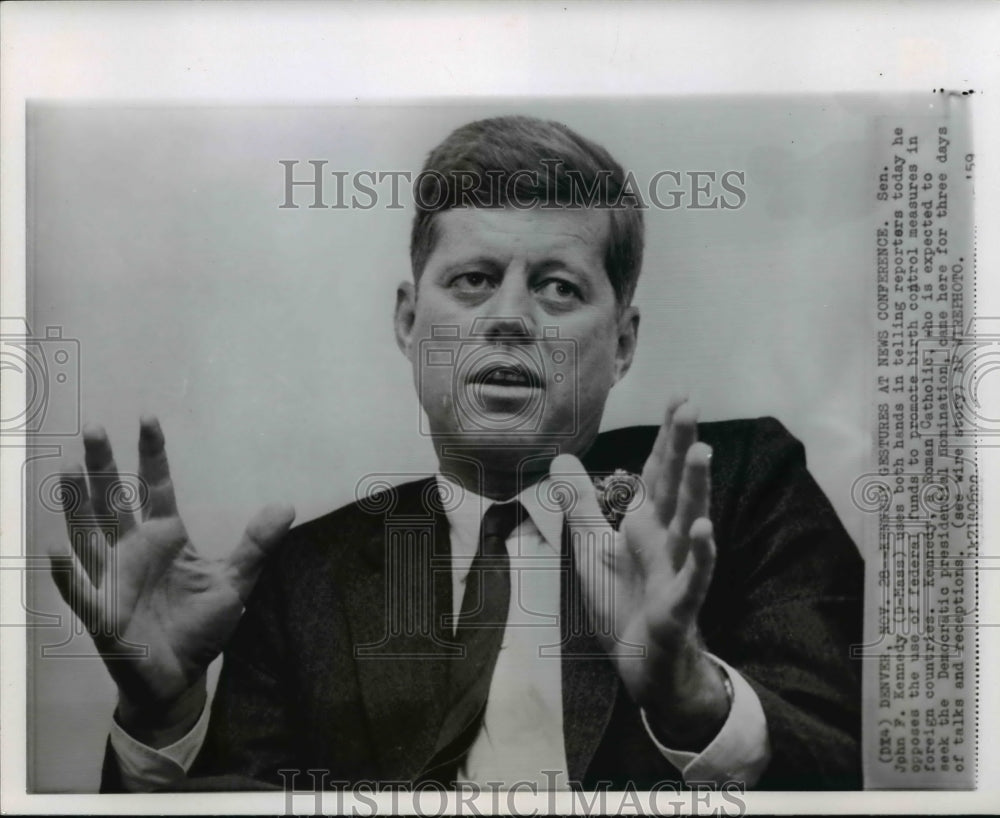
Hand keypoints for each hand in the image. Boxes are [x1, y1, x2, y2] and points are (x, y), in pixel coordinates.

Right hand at [48, 416, 294, 744]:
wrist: (181, 676)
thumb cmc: (201, 626)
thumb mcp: (236, 582)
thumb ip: (256, 545)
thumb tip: (287, 507)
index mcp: (166, 537)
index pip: (156, 486)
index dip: (152, 454)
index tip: (148, 417)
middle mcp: (133, 550)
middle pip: (114, 499)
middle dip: (103, 466)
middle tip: (93, 428)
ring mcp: (113, 578)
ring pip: (89, 533)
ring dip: (76, 503)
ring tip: (67, 468)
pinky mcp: (102, 613)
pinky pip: (80, 589)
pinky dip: (69, 571)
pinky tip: (58, 548)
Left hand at [551, 398, 727, 749]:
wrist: (639, 661)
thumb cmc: (622, 602)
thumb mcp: (592, 547)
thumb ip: (580, 504)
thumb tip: (561, 458)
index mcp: (645, 523)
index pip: (657, 471)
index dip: (666, 436)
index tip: (679, 398)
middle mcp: (665, 538)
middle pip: (674, 486)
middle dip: (680, 447)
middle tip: (690, 406)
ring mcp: (676, 568)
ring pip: (688, 521)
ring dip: (696, 488)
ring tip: (702, 451)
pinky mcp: (680, 603)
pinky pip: (694, 575)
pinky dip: (700, 553)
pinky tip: (702, 528)